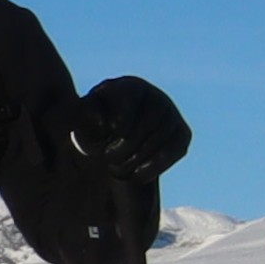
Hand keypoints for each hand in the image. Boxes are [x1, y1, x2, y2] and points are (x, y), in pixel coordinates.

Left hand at [73, 75, 191, 181]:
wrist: (115, 139)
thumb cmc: (94, 125)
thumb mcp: (82, 119)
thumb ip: (85, 116)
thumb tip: (104, 125)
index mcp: (129, 87)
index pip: (130, 97)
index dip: (122, 118)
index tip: (113, 134)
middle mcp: (155, 97)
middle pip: (147, 123)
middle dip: (125, 146)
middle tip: (107, 158)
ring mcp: (172, 116)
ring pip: (160, 139)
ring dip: (136, 159)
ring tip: (116, 169)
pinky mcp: (182, 135)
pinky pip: (174, 151)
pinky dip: (154, 167)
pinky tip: (136, 176)